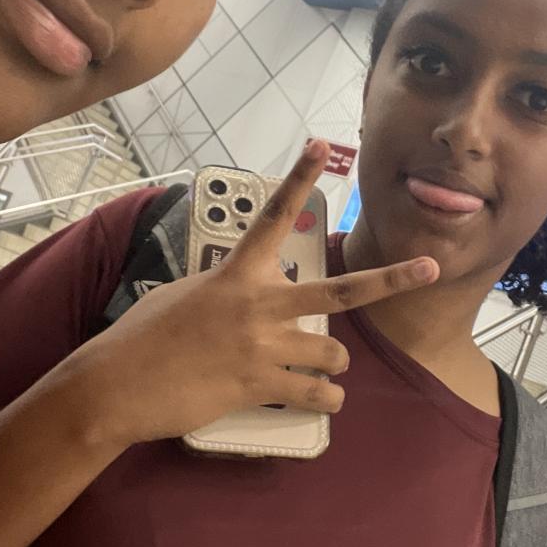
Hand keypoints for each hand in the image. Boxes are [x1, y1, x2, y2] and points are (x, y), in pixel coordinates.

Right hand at [54, 140, 438, 449]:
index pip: (273, 215)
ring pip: (334, 353)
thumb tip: (249, 296)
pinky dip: (327, 401)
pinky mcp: (261, 384)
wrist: (115, 384)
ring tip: (319, 371)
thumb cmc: (144, 336)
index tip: (319, 145)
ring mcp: (264, 345)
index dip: (297, 177)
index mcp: (237, 273)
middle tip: (430, 268)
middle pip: (341, 289)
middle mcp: (259, 303)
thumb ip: (228, 290)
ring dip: (333, 365)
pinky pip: (318, 394)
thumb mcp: (186, 294)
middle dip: (392, 279)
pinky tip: (322, 401)